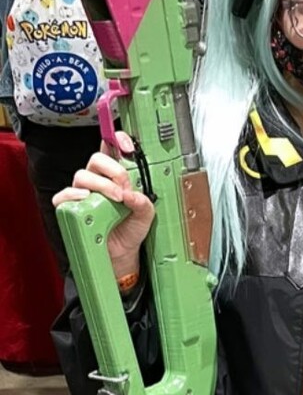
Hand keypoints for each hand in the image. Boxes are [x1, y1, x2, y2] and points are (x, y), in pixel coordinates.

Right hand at [52, 131, 154, 280]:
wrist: (122, 253)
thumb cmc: (130, 229)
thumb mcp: (146, 215)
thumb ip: (144, 202)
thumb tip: (132, 195)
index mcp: (114, 176)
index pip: (111, 150)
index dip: (117, 141)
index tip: (127, 146)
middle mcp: (97, 180)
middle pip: (96, 159)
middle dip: (113, 169)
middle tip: (124, 187)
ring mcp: (83, 193)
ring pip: (82, 175)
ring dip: (100, 184)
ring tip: (115, 199)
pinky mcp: (72, 208)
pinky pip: (63, 196)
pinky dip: (72, 195)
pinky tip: (85, 198)